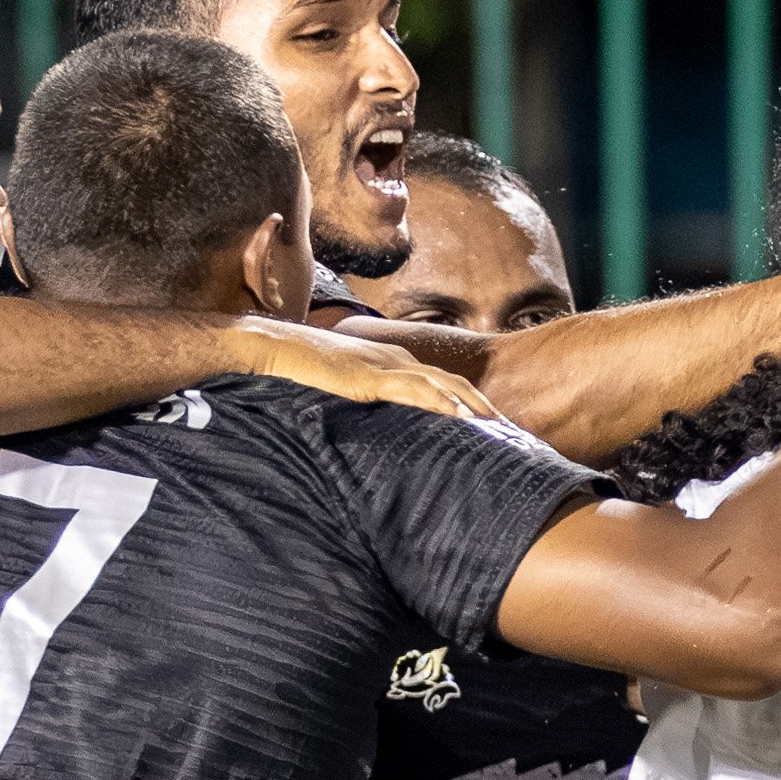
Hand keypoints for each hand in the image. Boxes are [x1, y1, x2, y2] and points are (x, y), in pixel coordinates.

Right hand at [240, 318, 502, 420]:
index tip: (487, 422)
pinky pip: (412, 388)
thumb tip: (377, 430)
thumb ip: (363, 402)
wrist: (274, 349)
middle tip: (506, 428)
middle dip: (479, 403)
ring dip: (469, 403)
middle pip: (450, 379)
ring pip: (440, 382)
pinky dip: (438, 401)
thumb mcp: (341, 387)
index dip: (466, 399)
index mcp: (391, 360)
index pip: (439, 380)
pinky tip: (457, 416)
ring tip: (494, 425)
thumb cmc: (301, 370)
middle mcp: (395, 358)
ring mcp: (383, 364)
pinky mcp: (368, 376)